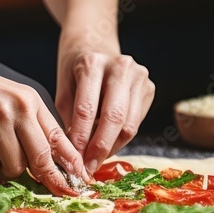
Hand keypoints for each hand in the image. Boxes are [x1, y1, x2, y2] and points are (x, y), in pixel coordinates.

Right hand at [0, 55, 88, 195]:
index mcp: (32, 102)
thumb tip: (50, 164)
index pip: (59, 139)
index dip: (70, 165)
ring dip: (4, 169)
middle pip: (41, 159)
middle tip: (45, 189)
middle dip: (44, 179)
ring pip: (14, 167)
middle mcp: (19, 109)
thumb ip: (31, 127)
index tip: (78, 183)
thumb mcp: (11, 101)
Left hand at [56, 48, 154, 174]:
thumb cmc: (75, 70)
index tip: (72, 160)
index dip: (79, 139)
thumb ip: (69, 118)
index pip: (86, 109)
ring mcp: (140, 76)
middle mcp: (121, 66)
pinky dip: (120, 139)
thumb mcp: (63, 89)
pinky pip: (136, 123)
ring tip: (95, 161)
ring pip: (129, 125)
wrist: (96, 44)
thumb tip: (75, 155)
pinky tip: (106, 146)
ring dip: (111, 148)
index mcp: (93, 63)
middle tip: (87, 168)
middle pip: (114, 118)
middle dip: (99, 148)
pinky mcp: (150, 88)